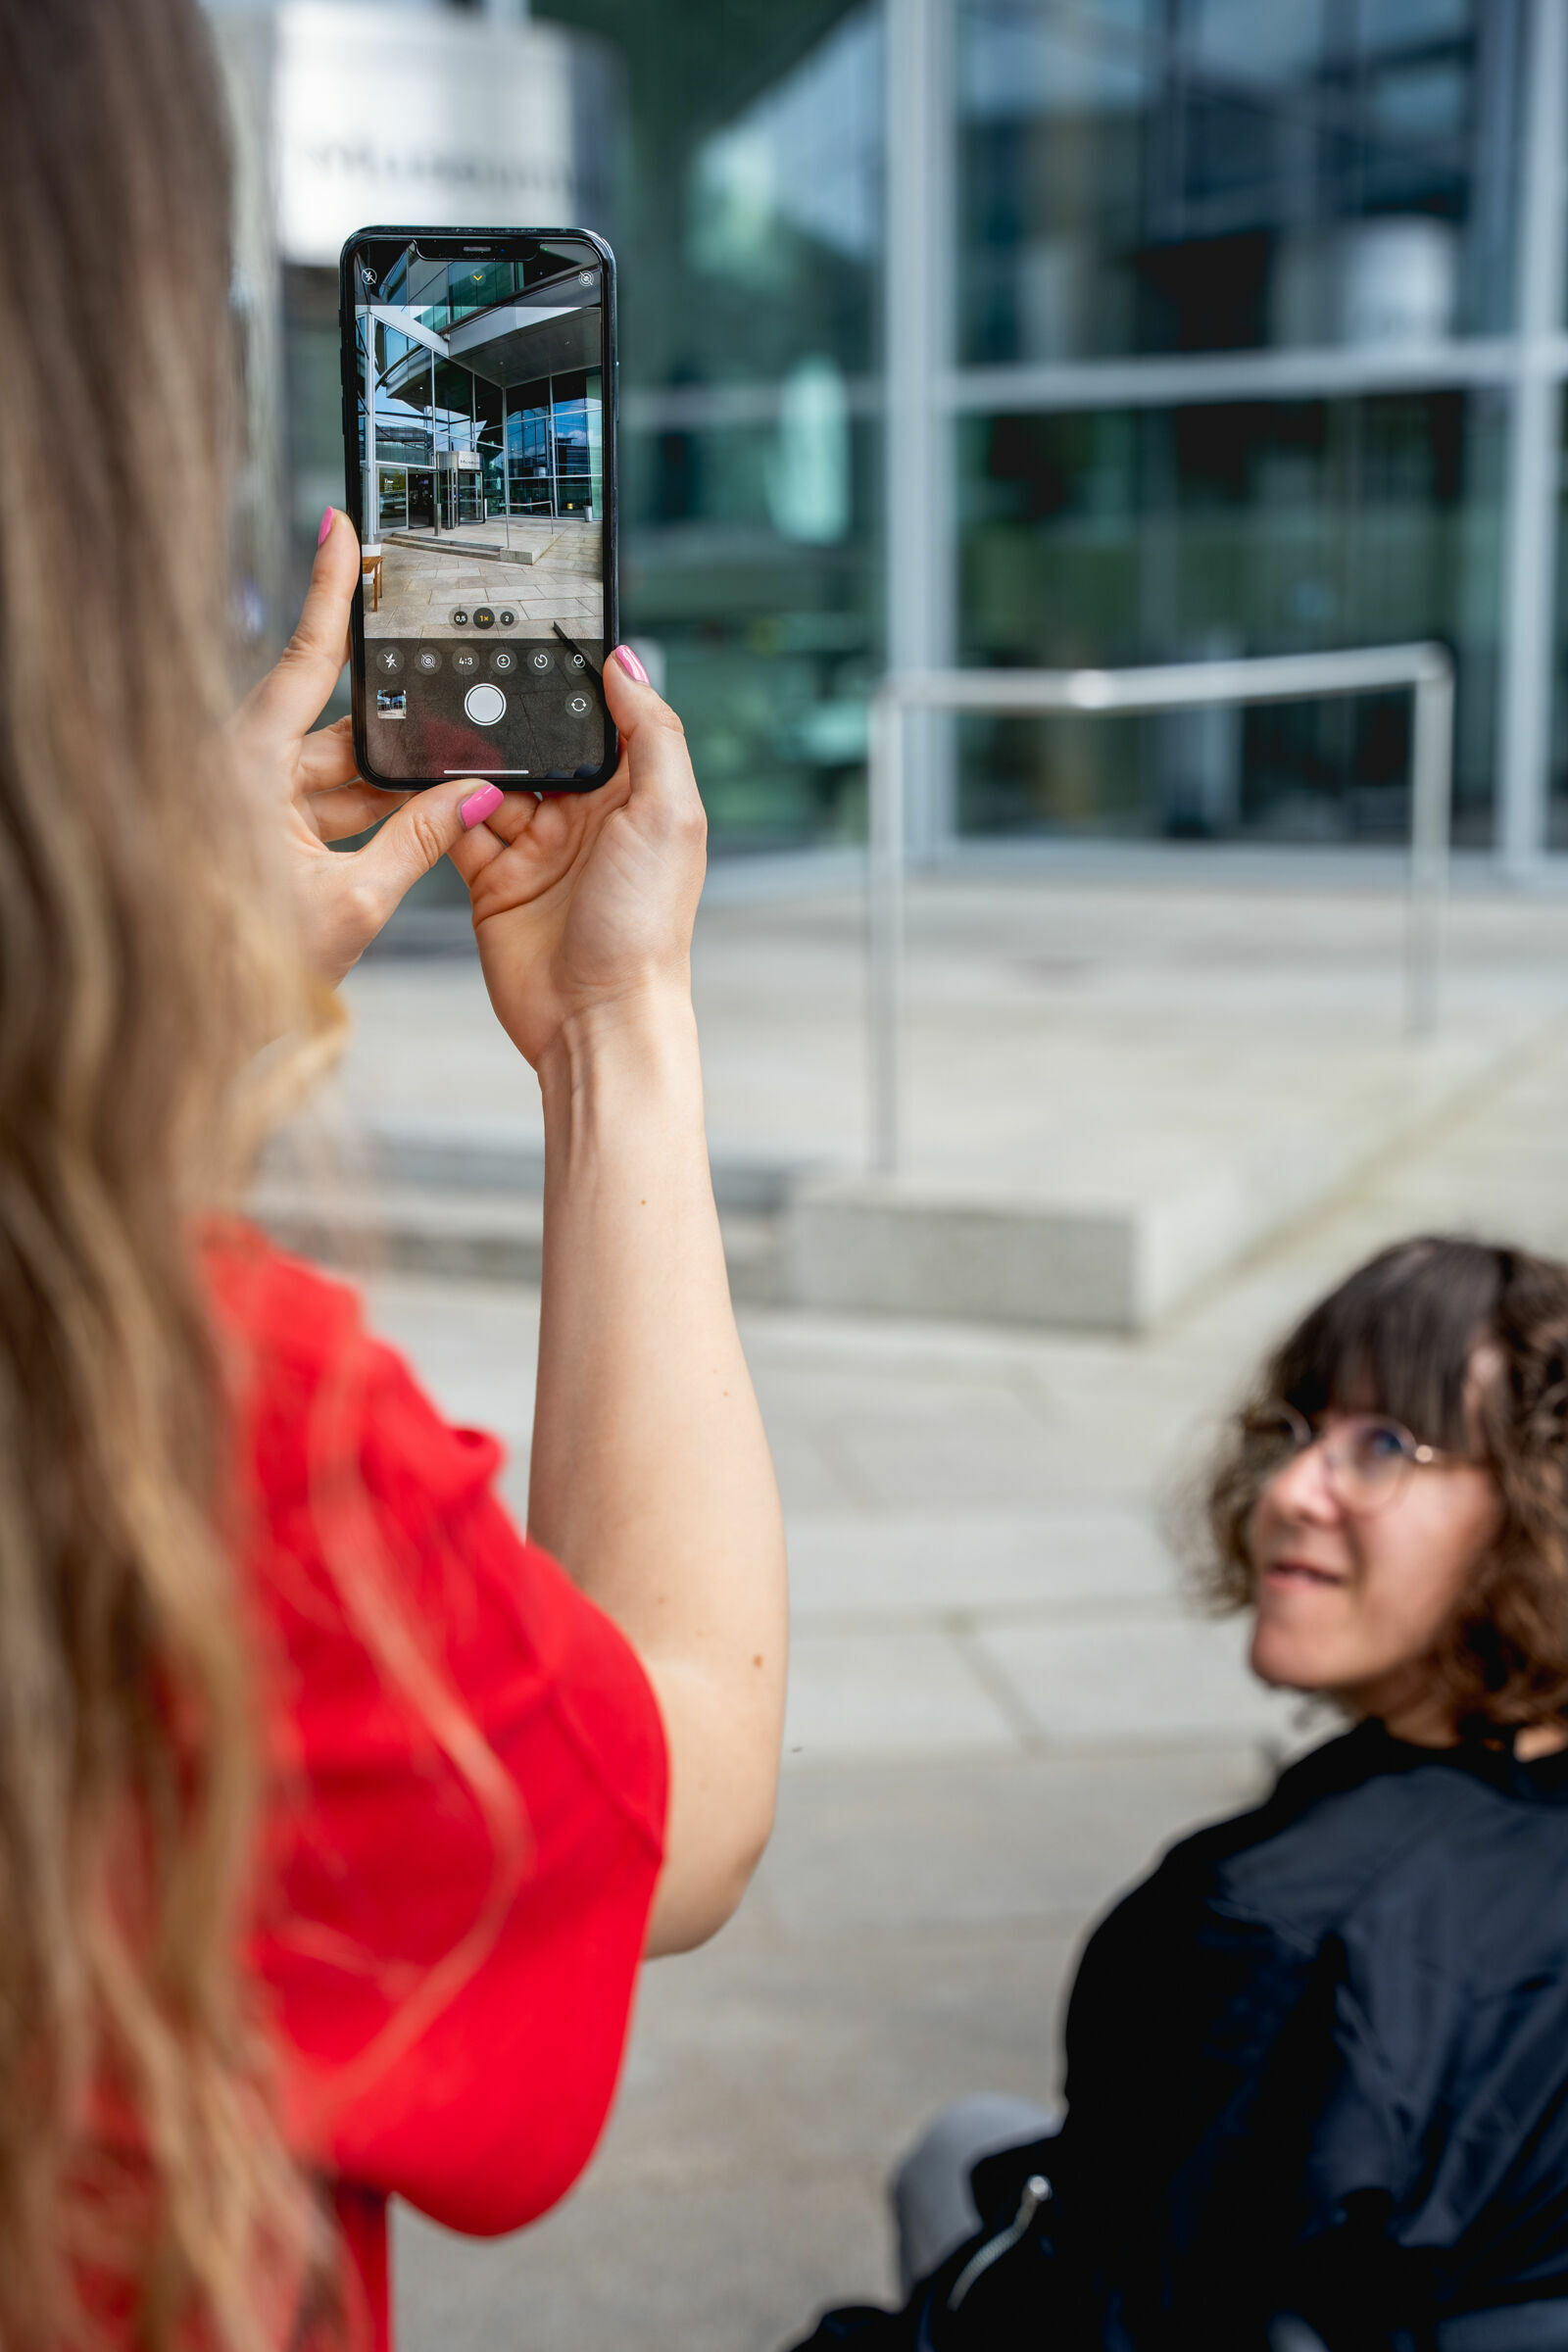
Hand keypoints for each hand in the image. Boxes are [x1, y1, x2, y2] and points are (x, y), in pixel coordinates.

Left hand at [231, 510, 490, 982]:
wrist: (195, 1024)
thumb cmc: (248, 966)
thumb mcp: (351, 903)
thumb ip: (419, 842)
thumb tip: (473, 797)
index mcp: (242, 770)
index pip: (302, 662)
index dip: (328, 591)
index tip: (342, 528)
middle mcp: (235, 774)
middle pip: (331, 724)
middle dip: (397, 733)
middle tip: (455, 722)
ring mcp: (241, 801)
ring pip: (330, 769)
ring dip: (387, 785)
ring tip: (446, 794)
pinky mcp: (250, 830)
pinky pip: (318, 802)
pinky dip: (364, 812)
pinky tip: (413, 822)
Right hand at [447, 649, 706, 1068]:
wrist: (595, 1018)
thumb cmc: (645, 924)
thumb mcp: (668, 814)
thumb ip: (652, 733)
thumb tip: (628, 662)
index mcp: (632, 797)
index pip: (598, 723)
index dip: (570, 685)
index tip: (535, 637)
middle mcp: (583, 819)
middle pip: (534, 747)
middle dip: (503, 719)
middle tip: (465, 675)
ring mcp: (534, 850)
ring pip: (487, 782)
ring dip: (466, 761)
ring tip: (438, 726)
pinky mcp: (492, 881)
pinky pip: (457, 829)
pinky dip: (440, 808)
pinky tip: (427, 786)